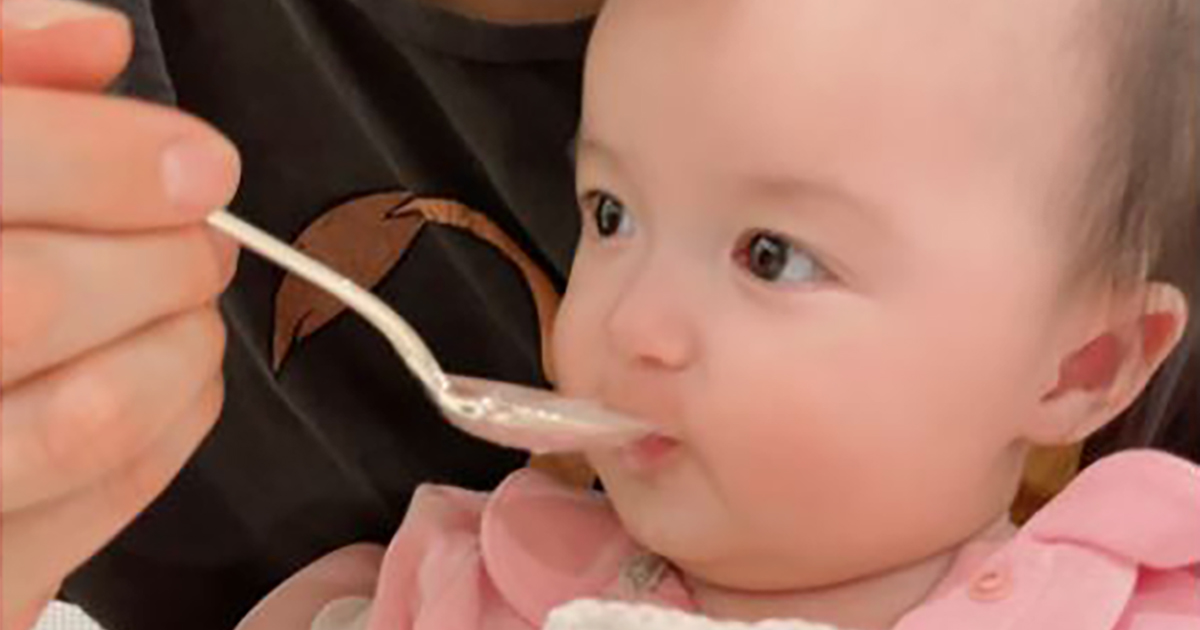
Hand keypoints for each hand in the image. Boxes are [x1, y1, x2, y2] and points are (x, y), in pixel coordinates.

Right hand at [1, 2, 240, 627]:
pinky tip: (177, 376)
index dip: (106, 160)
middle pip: (33, 301)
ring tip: (185, 305)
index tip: (202, 166)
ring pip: (83, 420)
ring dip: (179, 347)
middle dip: (160, 259)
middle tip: (201, 240)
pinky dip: (177, 426)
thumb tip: (96, 37)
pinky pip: (107, 503)